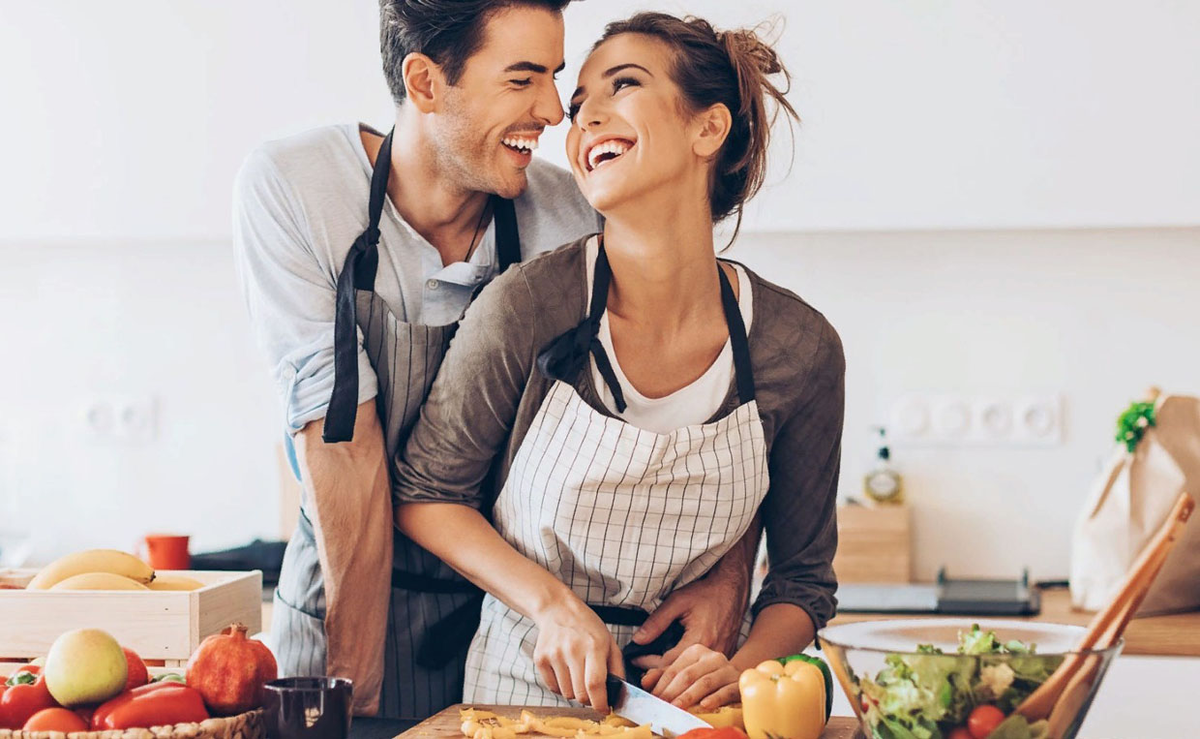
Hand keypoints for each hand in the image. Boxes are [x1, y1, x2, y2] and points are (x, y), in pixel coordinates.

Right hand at [532, 598, 623, 712]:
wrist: (557, 609)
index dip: (600, 703)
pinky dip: (561, 686)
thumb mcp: (609, 642)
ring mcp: (554, 654)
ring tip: (577, 674)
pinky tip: (565, 670)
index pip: (595, 684)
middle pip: (580, 694)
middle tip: (592, 690)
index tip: (605, 709)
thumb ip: (616, 669)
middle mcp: (572, 650)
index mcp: (593, 646)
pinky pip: (553, 688)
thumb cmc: (587, 627)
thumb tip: (618, 696)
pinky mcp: (540, 659)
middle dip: (589, 699)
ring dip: (574, 692)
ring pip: (566, 694)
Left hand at [631, 566, 747, 675]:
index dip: (648, 664)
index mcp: (699, 641)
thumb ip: (657, 621)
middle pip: (681, 674)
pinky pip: (705, 668)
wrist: (732, 588)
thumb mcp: (678, 601)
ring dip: (675, 674)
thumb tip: (639, 639)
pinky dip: (690, 669)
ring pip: (694, 674)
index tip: (635, 659)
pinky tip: (677, 667)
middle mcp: (712, 653)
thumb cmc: (706, 592)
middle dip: (659, 674)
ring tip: (655, 672)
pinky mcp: (726, 654)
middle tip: (642, 671)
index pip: (668, 663)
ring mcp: (722, 656)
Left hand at [646, 644, 740, 709]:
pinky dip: (714, 698)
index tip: (652, 697)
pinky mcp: (738, 682)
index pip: (675, 669)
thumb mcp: (686, 666)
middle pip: (688, 675)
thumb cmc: (708, 671)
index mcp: (696, 650)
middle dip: (672, 692)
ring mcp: (726, 669)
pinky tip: (704, 705)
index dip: (661, 684)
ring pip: (705, 683)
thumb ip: (664, 673)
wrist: (740, 671)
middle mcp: (712, 657)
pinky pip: (726, 691)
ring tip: (677, 706)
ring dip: (689, 697)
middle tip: (662, 705)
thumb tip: (645, 682)